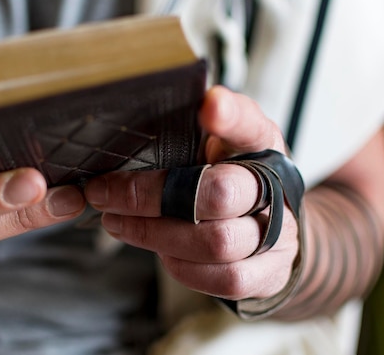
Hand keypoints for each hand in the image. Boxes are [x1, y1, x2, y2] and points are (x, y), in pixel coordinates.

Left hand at [84, 86, 298, 300]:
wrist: (270, 224)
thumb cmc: (230, 175)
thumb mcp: (216, 141)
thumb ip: (189, 126)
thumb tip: (141, 117)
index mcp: (260, 142)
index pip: (250, 124)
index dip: (231, 116)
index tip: (209, 106)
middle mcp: (275, 186)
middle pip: (219, 193)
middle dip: (149, 196)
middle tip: (104, 192)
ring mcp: (279, 233)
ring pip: (216, 242)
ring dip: (153, 234)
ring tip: (115, 221)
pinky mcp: (269, 273)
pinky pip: (224, 278)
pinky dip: (181, 266)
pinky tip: (158, 250)